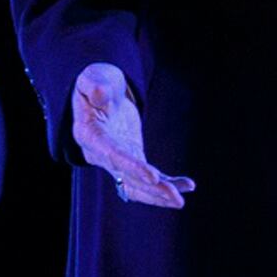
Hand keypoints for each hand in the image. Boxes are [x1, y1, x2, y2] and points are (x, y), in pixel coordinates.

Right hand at [71, 62, 191, 208]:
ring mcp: (116, 160)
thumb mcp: (94, 77)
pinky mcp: (131, 160)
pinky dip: (167, 183)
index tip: (153, 177)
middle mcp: (100, 154)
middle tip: (176, 199)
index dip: (132, 167)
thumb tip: (101, 96)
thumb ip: (95, 85)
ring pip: (136, 185)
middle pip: (126, 177)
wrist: (101, 91)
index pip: (112, 154)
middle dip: (151, 190)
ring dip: (158, 195)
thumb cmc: (98, 81)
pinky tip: (187, 185)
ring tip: (181, 200)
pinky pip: (147, 178)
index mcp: (90, 134)